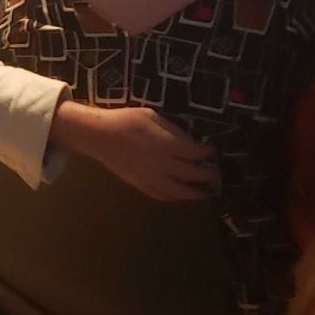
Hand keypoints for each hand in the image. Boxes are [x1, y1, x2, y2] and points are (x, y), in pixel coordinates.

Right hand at [51, 102, 215, 201]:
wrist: (97, 135)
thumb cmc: (125, 120)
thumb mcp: (153, 116)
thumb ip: (174, 131)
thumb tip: (190, 143)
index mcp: (166, 145)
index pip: (196, 154)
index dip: (207, 153)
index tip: (212, 151)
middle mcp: (162, 165)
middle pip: (193, 175)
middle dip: (208, 175)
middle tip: (216, 174)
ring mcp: (151, 178)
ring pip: (180, 191)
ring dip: (195, 193)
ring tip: (205, 192)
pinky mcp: (140, 184)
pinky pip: (162, 196)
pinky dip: (175, 197)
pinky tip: (180, 195)